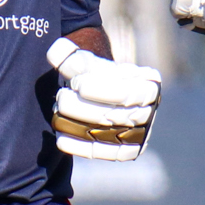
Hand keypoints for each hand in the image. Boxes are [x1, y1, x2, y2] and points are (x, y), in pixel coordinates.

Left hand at [47, 37, 161, 160]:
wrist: (102, 98)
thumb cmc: (96, 77)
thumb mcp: (88, 63)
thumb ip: (72, 58)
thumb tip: (56, 51)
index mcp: (148, 84)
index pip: (127, 92)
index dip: (99, 90)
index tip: (76, 83)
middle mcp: (148, 111)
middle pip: (113, 115)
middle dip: (80, 107)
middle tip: (60, 97)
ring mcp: (140, 134)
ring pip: (106, 134)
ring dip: (75, 124)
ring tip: (57, 113)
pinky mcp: (127, 151)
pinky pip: (102, 152)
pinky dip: (79, 146)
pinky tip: (60, 136)